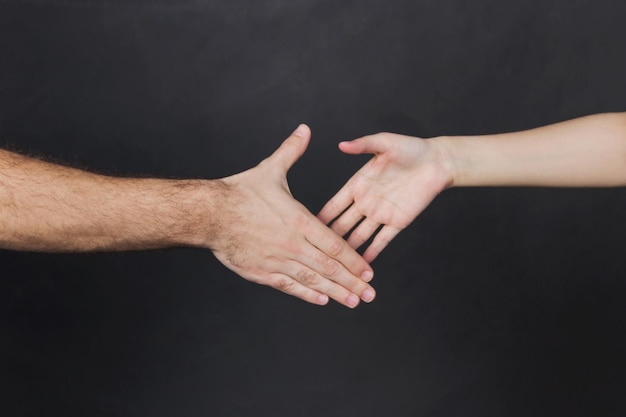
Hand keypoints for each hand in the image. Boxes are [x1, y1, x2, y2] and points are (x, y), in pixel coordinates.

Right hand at [209, 125, 375, 307]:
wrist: (209, 213)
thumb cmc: (239, 192)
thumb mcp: (270, 170)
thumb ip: (292, 151)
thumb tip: (305, 130)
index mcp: (299, 220)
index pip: (334, 244)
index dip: (354, 260)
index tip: (368, 271)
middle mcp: (292, 243)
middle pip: (329, 267)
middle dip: (352, 282)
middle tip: (370, 294)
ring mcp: (277, 260)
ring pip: (312, 280)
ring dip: (335, 292)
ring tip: (353, 302)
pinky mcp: (261, 272)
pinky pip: (289, 286)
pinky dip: (307, 294)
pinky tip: (322, 300)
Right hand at [318, 133, 451, 262]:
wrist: (438, 162)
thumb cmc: (412, 149)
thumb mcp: (385, 143)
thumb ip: (363, 145)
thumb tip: (342, 144)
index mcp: (359, 184)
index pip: (335, 203)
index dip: (322, 215)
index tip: (305, 227)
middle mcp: (366, 201)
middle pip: (343, 223)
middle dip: (330, 238)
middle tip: (315, 252)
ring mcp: (381, 213)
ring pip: (360, 235)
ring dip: (348, 249)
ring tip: (335, 264)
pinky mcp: (398, 222)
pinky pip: (383, 240)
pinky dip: (373, 252)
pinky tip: (364, 264)